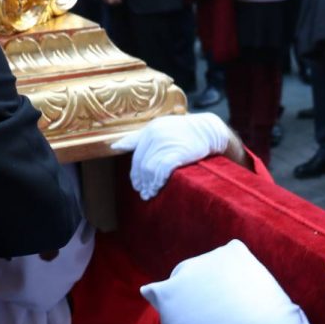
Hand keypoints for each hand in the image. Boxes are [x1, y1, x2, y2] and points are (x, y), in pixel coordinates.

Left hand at [111, 113, 233, 199]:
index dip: (135, 173)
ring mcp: (166, 143)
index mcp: (149, 130)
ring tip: (150, 194)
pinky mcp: (177, 152)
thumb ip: (137, 138)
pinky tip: (158, 188)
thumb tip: (115, 146)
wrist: (209, 131)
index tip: (137, 184)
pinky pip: (162, 170)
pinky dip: (158, 181)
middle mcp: (155, 135)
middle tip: (143, 193)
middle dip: (141, 181)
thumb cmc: (184, 132)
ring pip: (150, 169)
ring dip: (149, 184)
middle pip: (142, 164)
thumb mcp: (159, 129)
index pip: (136, 156)